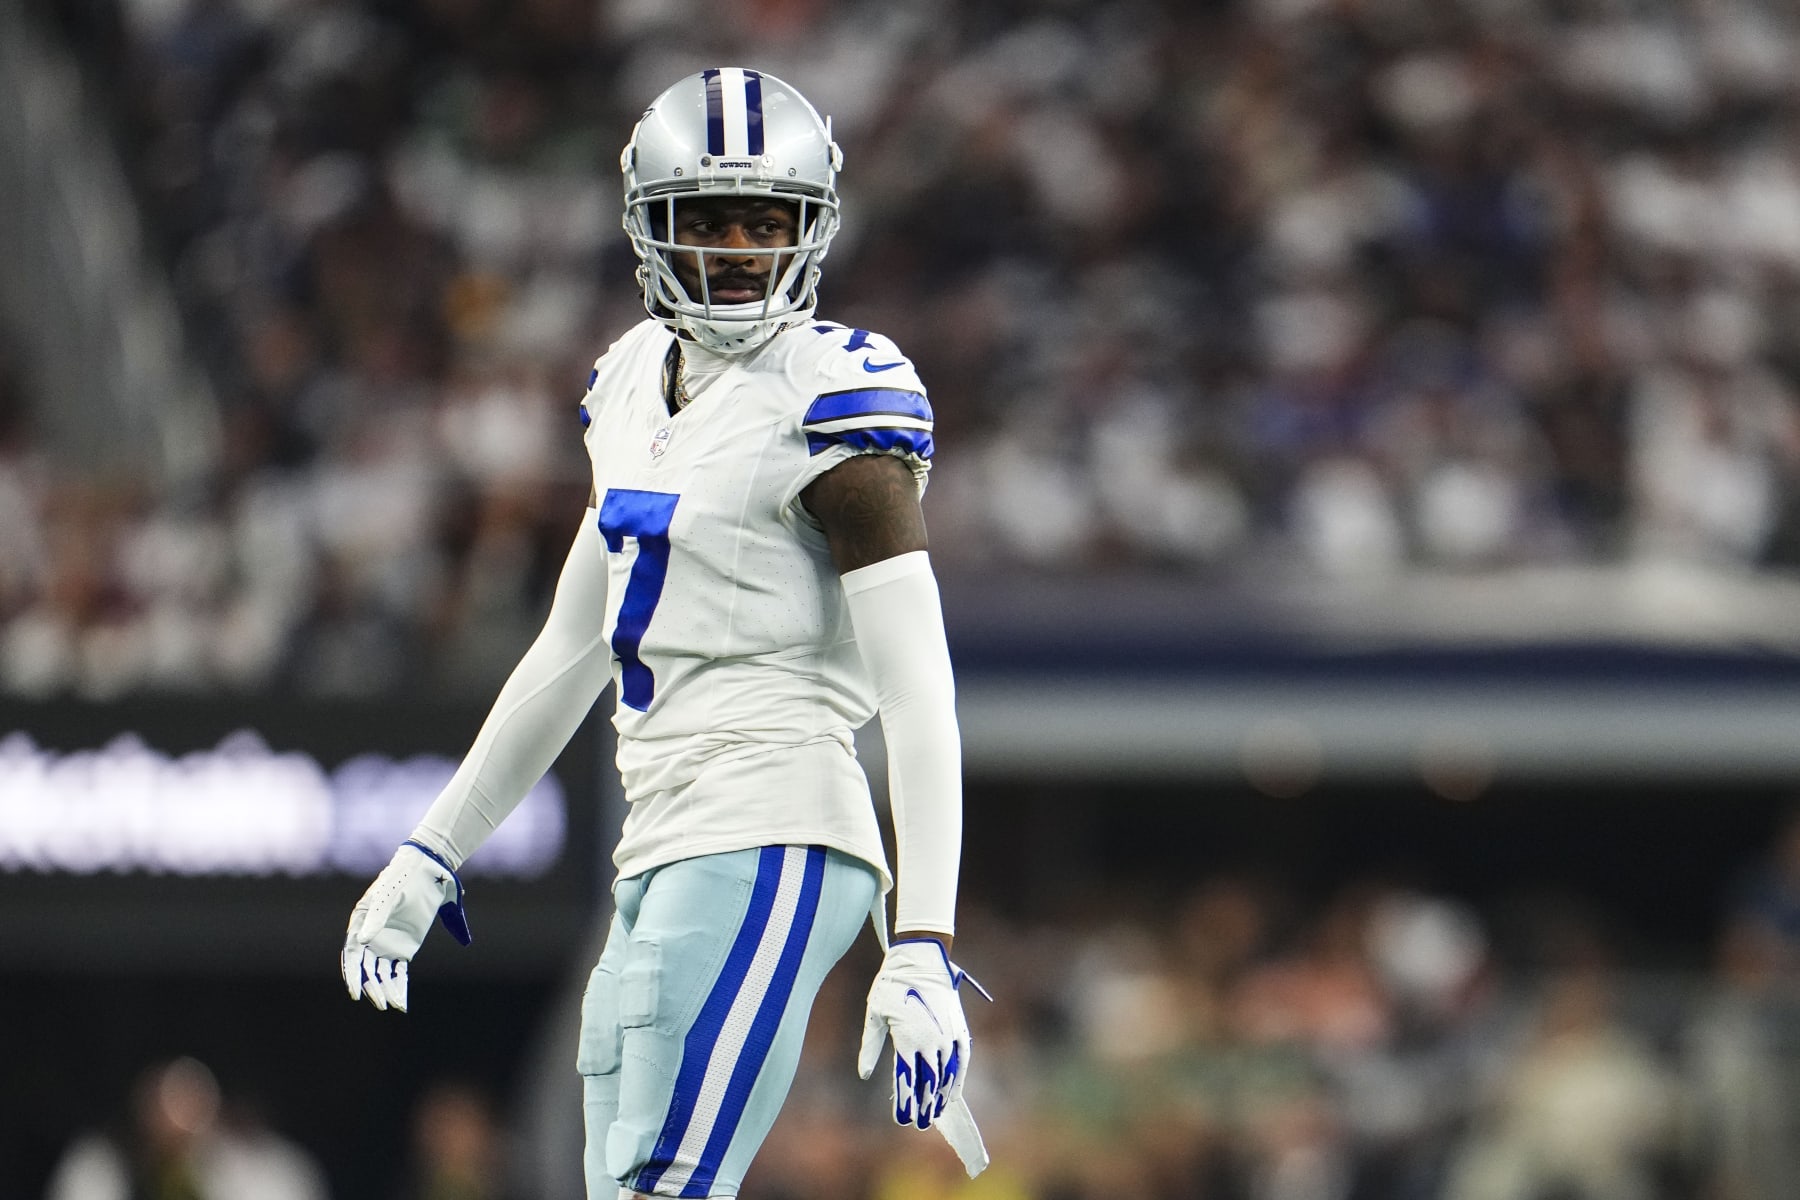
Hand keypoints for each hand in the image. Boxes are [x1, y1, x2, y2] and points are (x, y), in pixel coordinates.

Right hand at [341, 840, 471, 1011]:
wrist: (429, 869)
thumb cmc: (404, 878)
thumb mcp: (390, 896)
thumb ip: (378, 918)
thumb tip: (362, 941)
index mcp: (361, 922)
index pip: (353, 954)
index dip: (352, 974)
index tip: (355, 992)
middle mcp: (371, 936)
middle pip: (367, 968)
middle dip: (372, 987)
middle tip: (380, 1003)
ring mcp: (388, 943)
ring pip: (382, 974)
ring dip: (386, 990)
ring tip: (393, 1005)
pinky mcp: (405, 947)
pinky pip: (399, 971)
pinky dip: (399, 985)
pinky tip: (401, 1001)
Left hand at [858, 938, 992, 1176]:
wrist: (921, 958)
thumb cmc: (892, 984)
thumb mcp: (874, 1014)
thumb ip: (870, 1046)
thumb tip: (864, 1074)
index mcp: (907, 1040)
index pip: (908, 1081)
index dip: (906, 1103)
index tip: (902, 1119)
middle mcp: (930, 1042)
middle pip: (929, 1084)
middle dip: (924, 1106)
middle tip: (918, 1122)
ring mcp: (947, 1036)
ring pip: (947, 1076)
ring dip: (941, 1097)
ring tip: (934, 1112)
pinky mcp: (959, 1029)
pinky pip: (962, 1061)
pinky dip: (958, 1079)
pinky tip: (953, 1093)